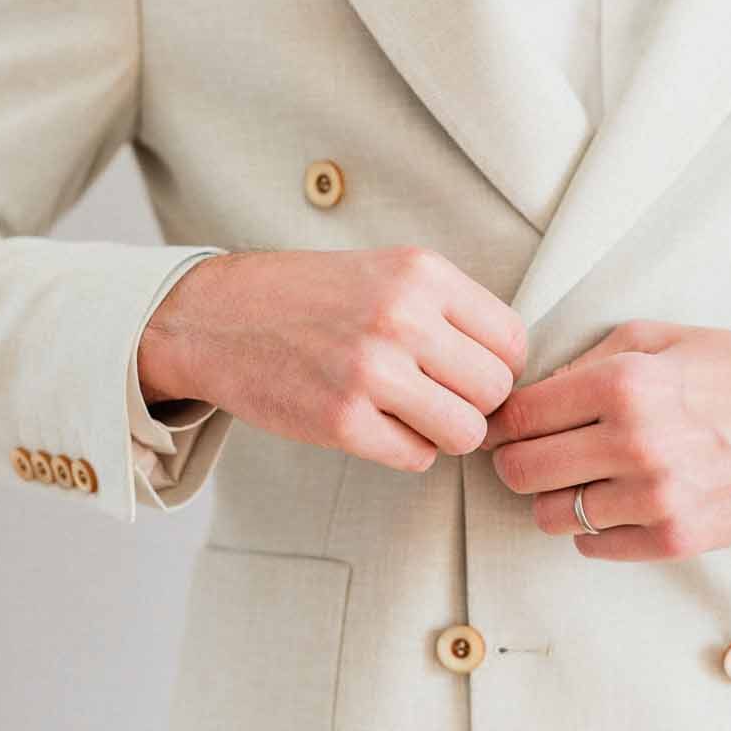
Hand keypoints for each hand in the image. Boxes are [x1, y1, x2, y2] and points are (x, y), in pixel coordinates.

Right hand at [136, 245, 526, 471]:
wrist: (218, 317)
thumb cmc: (310, 298)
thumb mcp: (388, 272)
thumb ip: (449, 310)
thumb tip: (513, 369)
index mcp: (422, 274)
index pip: (512, 341)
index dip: (498, 366)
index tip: (468, 372)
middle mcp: (402, 318)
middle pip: (496, 390)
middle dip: (474, 404)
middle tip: (437, 397)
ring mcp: (372, 372)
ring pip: (465, 432)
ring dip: (444, 433)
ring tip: (411, 414)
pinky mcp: (343, 422)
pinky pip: (418, 458)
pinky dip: (406, 450)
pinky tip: (376, 425)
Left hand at [478, 320, 730, 559]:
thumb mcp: (657, 339)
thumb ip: (583, 363)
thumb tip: (525, 399)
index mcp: (625, 384)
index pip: (519, 417)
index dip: (501, 423)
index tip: (503, 426)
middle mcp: (636, 444)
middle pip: (520, 472)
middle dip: (517, 461)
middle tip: (534, 453)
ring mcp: (656, 498)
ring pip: (550, 516)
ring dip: (556, 498)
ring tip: (582, 478)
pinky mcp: (675, 539)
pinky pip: (592, 546)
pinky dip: (593, 528)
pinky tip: (616, 502)